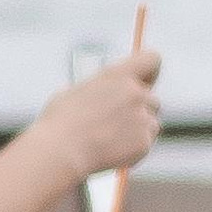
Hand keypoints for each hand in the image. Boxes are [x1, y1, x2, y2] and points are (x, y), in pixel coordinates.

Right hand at [38, 48, 162, 184]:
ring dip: (138, 129)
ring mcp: (142, 117)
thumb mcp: (74, 93)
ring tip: (110, 139)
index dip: (149, 72)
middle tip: (116, 122)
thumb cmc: (60, 123)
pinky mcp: (145, 141)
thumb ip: (98, 90)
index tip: (145, 81)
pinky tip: (112, 151)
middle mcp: (135, 93)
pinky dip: (134, 148)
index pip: (151, 59)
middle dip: (139, 110)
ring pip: (152, 123)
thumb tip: (100, 94)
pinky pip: (146, 143)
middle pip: (152, 99)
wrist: (60, 152)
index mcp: (117, 75)